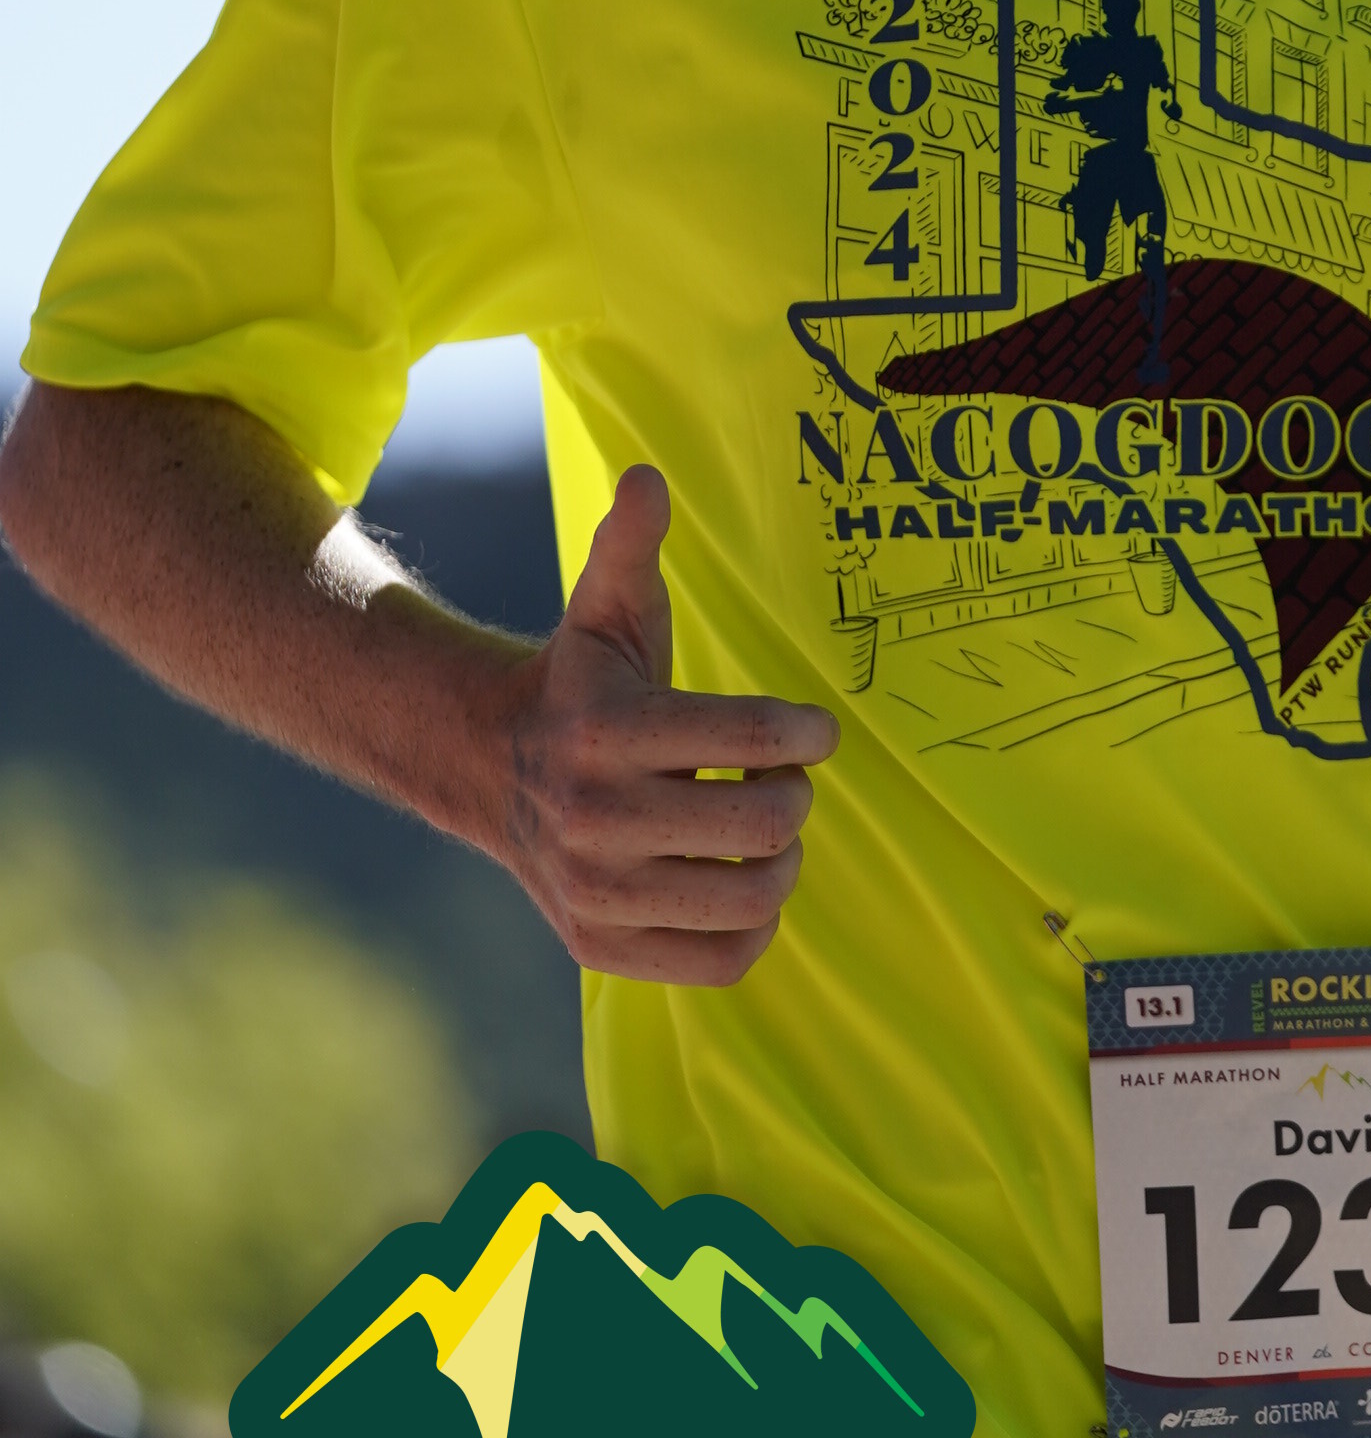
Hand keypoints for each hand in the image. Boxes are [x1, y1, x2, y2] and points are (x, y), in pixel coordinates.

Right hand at [491, 467, 838, 983]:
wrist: (489, 771)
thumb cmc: (580, 684)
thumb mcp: (605, 610)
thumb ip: (630, 545)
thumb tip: (647, 477)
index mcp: (607, 733)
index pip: (755, 742)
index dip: (808, 736)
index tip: (813, 732)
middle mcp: (595, 820)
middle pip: (765, 824)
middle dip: (795, 795)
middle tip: (781, 780)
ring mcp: (596, 893)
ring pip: (752, 898)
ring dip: (782, 861)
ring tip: (762, 830)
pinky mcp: (600, 947)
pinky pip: (722, 961)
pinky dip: (754, 927)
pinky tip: (738, 881)